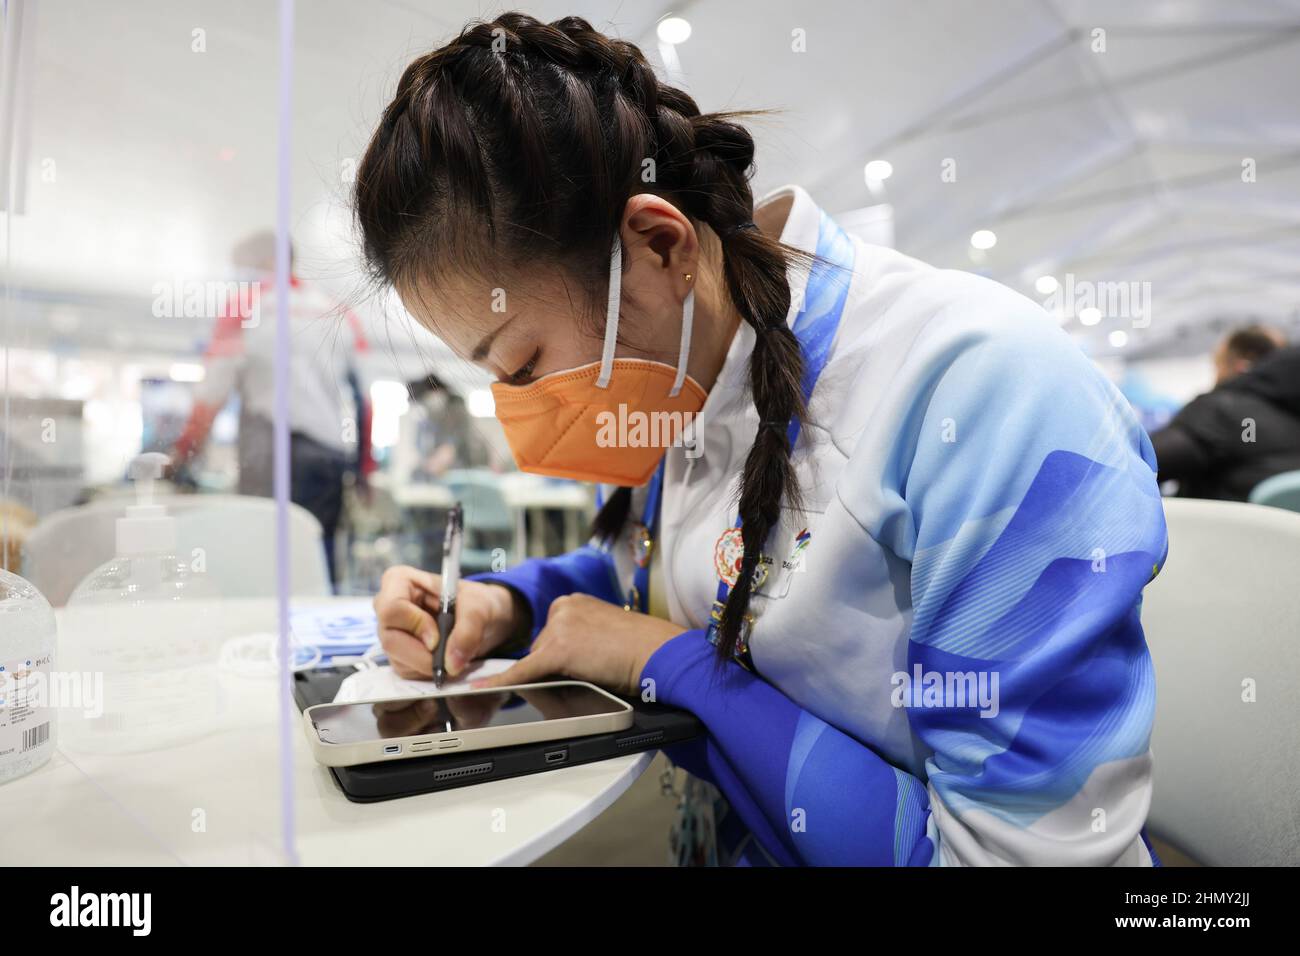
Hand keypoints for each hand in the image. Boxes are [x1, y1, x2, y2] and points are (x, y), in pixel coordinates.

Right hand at [373, 565, 521, 679]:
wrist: (484, 621)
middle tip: (449, 659)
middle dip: (422, 655)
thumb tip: (451, 664)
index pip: (393, 609)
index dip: (416, 626)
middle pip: (390, 640)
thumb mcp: (479, 607)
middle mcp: (388, 608)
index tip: (438, 638)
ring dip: (428, 666)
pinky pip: (406, 672)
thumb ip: (469, 630)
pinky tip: (445, 661)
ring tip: (452, 655)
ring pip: (398, 660)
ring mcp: (391, 633)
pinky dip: (428, 673)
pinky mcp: (398, 655)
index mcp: (399, 582)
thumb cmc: (477, 603)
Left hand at [472, 593, 684, 696]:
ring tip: (592, 676)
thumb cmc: (642, 650)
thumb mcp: (601, 637)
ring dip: (552, 676)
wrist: (659, 653)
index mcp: (575, 602)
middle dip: (554, 666)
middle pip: (539, 647)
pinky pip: (524, 671)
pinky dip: (504, 682)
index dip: (557, 657)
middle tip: (590, 674)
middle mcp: (563, 606)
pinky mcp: (557, 649)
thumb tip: (547, 666)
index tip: (568, 667)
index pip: (550, 634)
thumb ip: (575, 644)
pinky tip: (486, 689)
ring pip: (536, 661)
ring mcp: (559, 626)